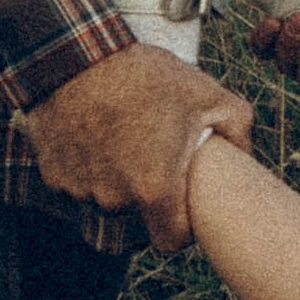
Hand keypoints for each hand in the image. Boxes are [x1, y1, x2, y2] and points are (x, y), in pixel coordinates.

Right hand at [21, 44, 255, 250]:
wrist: (78, 56)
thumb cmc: (146, 77)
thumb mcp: (208, 95)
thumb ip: (238, 130)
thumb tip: (245, 154)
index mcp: (155, 188)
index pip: (171, 242)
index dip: (181, 228)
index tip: (183, 206)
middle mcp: (114, 199)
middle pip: (139, 217)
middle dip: (149, 195)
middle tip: (155, 155)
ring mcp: (80, 189)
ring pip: (106, 200)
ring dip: (116, 181)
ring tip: (125, 140)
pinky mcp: (54, 176)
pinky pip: (79, 183)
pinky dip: (88, 168)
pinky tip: (97, 137)